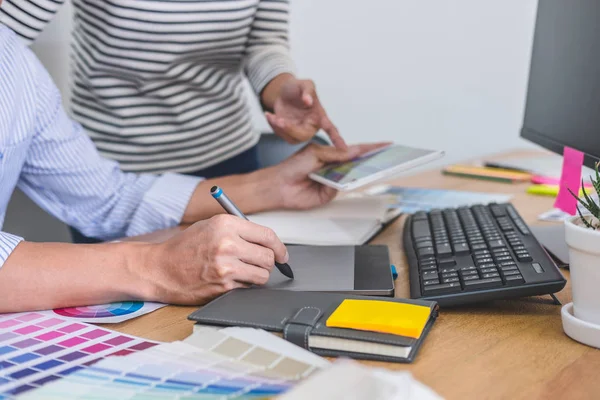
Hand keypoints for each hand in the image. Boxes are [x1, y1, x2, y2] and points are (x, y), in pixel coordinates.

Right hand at [143, 215, 287, 304]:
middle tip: (259, 264)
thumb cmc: (184, 247)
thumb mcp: (211, 226)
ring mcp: (226, 267)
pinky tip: (228, 280)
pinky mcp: (223, 287)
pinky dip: (243, 286)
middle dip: (268, 262)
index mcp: (226, 224)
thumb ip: (239, 230)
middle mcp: (227, 244)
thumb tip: (269, 242)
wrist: (159, 269)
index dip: (279, 247)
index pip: (267, 235)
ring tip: (241, 271)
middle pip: (268, 257)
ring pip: (262, 275)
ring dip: (257, 276)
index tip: (282, 255)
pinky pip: (248, 288)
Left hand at [265, 77, 346, 148]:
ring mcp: (299, 131)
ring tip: (272, 116)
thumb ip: (307, 90)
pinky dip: (273, 126)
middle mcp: (311, 126)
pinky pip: (281, 135)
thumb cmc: (297, 88)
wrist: (283, 92)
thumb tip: (308, 101)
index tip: (343, 148)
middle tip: (279, 120)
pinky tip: (270, 115)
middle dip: (290, 129)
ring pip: (291, 138)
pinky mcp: (288, 133)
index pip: (330, 129)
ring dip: (279, 128)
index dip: (337, 138)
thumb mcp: (304, 84)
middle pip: (304, 136)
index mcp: (319, 116)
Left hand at [271, 142, 390, 209]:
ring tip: (374, 165)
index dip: (370, 147)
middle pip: (356, 163)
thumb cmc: (292, 167)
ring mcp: (333, 180)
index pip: (354, 149)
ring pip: (351, 176)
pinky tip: (352, 177)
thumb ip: (336, 153)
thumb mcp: (315, 153)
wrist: (279, 186)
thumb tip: (354, 151)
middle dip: (370, 160)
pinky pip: (343, 187)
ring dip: (361, 171)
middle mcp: (334, 167)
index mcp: (331, 153)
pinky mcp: (330, 194)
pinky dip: (347, 182)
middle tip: (386, 156)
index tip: (385, 144)